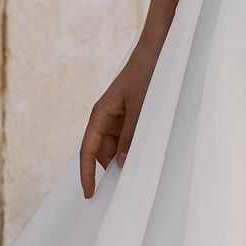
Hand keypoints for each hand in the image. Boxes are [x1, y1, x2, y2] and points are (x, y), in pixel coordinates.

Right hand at [79, 45, 156, 198]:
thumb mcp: (141, 108)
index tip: (90, 194)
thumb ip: (131, 136)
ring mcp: (120, 117)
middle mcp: (107, 118)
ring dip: (125, 159)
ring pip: (117, 147)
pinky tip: (146, 157)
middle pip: (102, 152)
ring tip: (138, 174)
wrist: (159, 50)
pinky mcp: (133, 116)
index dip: (87, 174)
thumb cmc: (146, 74)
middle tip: (123, 191)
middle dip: (110, 170)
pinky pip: (129, 138)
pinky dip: (134, 149)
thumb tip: (122, 164)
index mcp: (100, 114)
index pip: (88, 150)